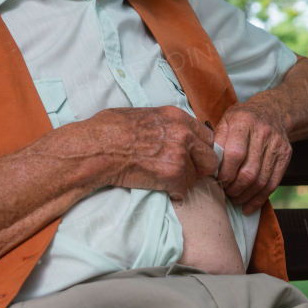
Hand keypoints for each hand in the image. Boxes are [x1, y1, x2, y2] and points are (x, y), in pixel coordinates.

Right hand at [43, 106, 218, 199]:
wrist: (97, 148)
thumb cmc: (111, 130)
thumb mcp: (144, 115)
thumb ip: (166, 124)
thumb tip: (172, 132)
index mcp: (177, 117)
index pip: (207, 137)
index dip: (200, 150)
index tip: (192, 157)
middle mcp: (184, 134)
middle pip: (210, 158)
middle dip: (199, 168)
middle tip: (184, 172)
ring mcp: (180, 155)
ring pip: (196, 177)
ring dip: (183, 181)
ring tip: (164, 179)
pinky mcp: (172, 175)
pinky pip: (183, 190)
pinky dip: (174, 193)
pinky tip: (160, 188)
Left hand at [214, 99, 292, 214]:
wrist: (273, 111)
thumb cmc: (243, 119)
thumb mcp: (226, 120)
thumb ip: (217, 140)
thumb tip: (208, 164)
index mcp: (244, 122)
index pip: (235, 154)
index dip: (226, 172)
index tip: (218, 181)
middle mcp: (263, 133)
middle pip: (249, 172)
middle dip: (234, 188)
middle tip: (225, 193)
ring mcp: (276, 146)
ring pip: (261, 181)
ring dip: (245, 196)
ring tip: (234, 199)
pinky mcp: (285, 156)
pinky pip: (272, 184)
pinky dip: (259, 199)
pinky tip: (248, 206)